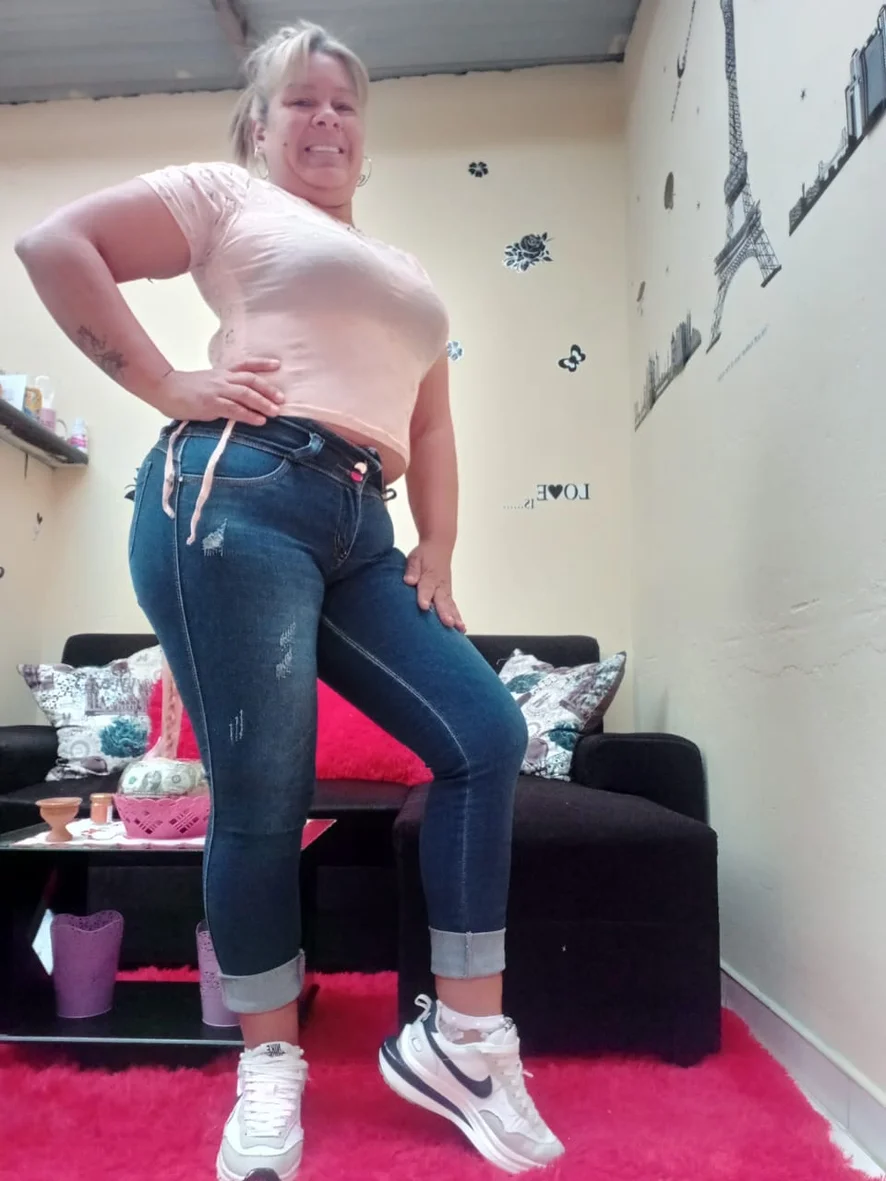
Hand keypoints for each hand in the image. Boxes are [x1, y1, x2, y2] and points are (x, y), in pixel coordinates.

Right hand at [150, 359, 283, 424]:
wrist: (164, 388)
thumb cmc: (185, 389)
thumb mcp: (207, 383)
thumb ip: (224, 388)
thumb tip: (241, 400)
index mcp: (222, 372)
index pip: (245, 364)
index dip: (262, 363)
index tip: (278, 364)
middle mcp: (222, 378)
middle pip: (251, 380)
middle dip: (268, 389)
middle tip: (282, 398)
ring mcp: (217, 390)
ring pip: (245, 394)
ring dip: (263, 403)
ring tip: (275, 412)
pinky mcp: (210, 403)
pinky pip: (234, 409)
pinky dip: (249, 415)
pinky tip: (259, 421)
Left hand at [403, 542, 464, 630]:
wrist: (439, 547)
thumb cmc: (424, 555)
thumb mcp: (414, 558)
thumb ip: (412, 570)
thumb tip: (409, 580)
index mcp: (429, 576)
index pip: (426, 587)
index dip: (425, 597)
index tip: (424, 606)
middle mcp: (439, 585)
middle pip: (442, 600)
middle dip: (444, 612)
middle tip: (447, 622)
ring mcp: (446, 590)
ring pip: (450, 605)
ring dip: (455, 617)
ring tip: (458, 628)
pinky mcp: (448, 595)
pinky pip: (454, 607)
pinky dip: (458, 617)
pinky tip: (461, 629)